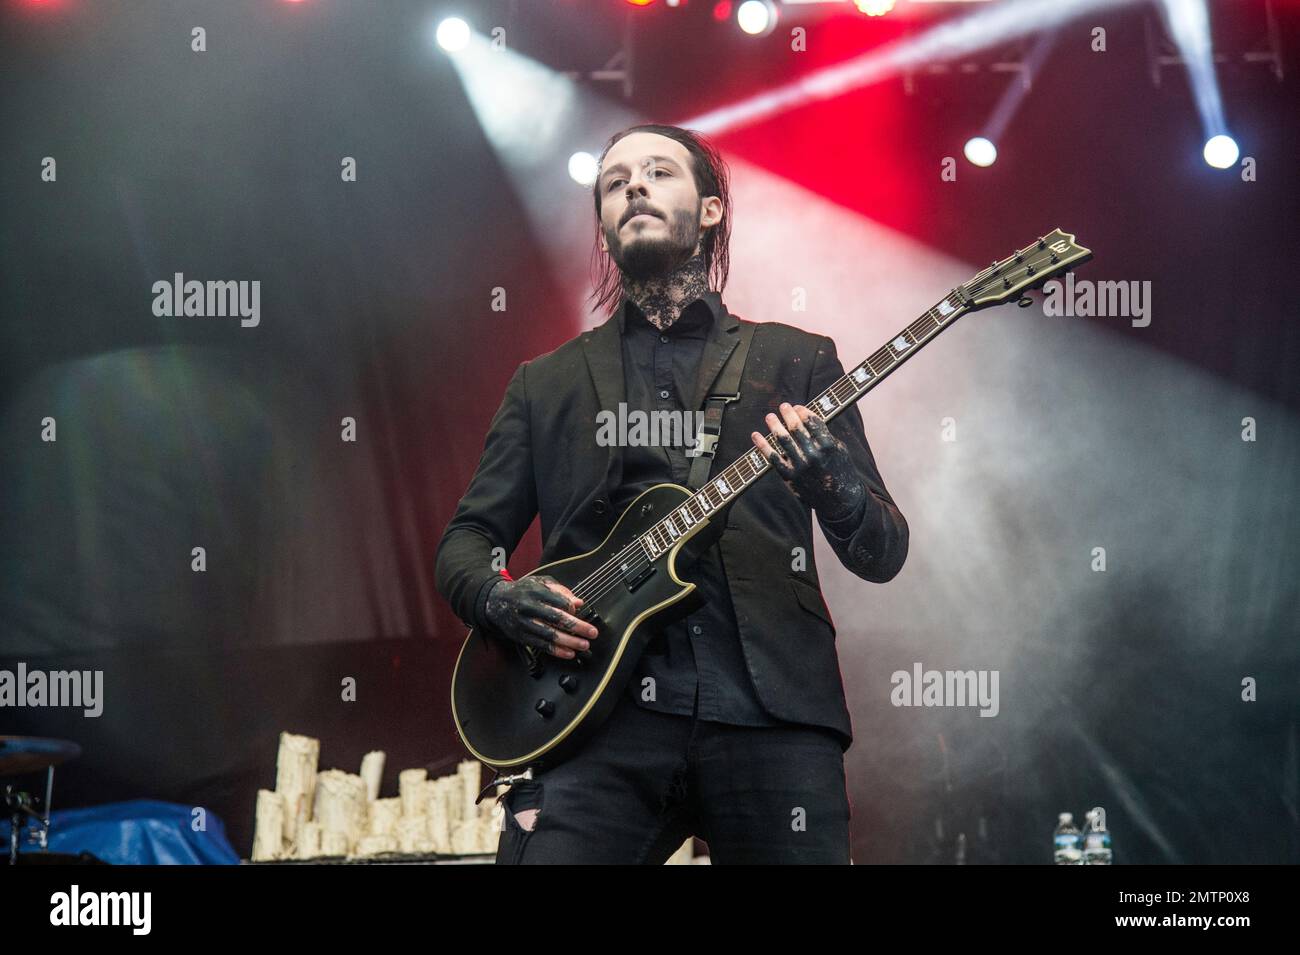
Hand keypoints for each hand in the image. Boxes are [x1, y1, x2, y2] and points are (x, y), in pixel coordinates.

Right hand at [483, 574, 598, 659]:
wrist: (495, 601)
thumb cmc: (523, 591)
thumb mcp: (539, 582)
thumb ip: (560, 590)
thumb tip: (578, 602)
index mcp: (534, 591)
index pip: (557, 600)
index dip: (571, 608)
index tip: (580, 611)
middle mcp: (528, 607)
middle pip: (555, 618)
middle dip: (576, 627)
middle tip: (591, 632)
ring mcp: (523, 623)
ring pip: (549, 635)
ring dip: (569, 642)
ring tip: (583, 645)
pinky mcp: (520, 636)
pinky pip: (541, 645)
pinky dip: (556, 650)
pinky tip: (569, 653)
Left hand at [751, 402, 865, 521]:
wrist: (838, 499)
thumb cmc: (839, 470)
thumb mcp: (839, 449)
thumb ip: (824, 435)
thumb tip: (806, 417)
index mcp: (828, 445)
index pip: (812, 422)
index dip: (803, 412)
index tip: (797, 407)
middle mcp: (813, 455)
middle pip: (796, 428)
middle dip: (788, 414)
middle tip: (783, 406)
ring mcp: (800, 466)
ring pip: (783, 440)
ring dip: (774, 425)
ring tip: (770, 417)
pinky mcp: (789, 476)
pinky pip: (773, 458)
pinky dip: (762, 445)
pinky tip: (756, 435)